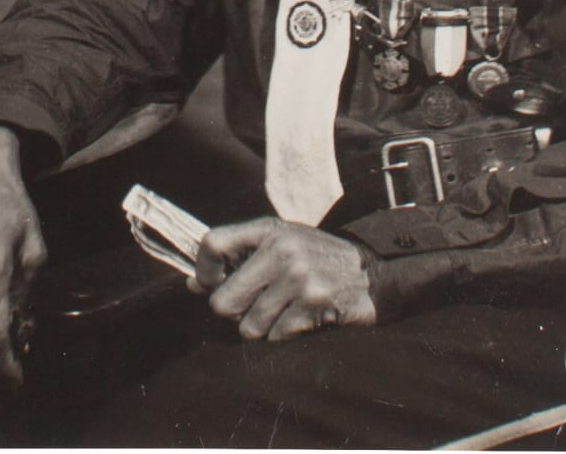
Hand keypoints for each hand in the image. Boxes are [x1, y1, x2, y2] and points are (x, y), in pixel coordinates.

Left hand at [188, 217, 375, 341]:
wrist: (372, 274)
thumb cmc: (317, 259)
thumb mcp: (280, 244)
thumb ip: (239, 259)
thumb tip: (193, 286)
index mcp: (269, 229)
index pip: (213, 243)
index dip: (203, 272)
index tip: (209, 285)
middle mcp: (281, 249)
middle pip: (224, 300)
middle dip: (234, 313)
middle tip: (253, 308)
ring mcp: (298, 277)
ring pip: (249, 326)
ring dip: (263, 328)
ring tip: (283, 312)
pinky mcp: (313, 304)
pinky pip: (276, 337)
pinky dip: (284, 335)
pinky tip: (301, 319)